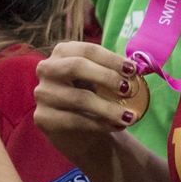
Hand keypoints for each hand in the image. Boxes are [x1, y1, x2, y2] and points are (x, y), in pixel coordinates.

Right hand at [33, 41, 142, 164]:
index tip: (133, 70)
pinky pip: (75, 120)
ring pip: (79, 98)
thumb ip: (114, 73)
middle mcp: (47, 69)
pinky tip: (115, 126)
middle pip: (76, 66)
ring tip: (130, 117)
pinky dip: (100, 125)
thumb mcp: (100, 82)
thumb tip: (137, 69)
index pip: (86, 50)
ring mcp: (42, 93)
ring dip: (108, 108)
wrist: (78, 131)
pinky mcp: (43, 117)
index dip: (111, 59)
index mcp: (62, 53)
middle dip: (106, 77)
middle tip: (128, 90)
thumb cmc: (93, 98)